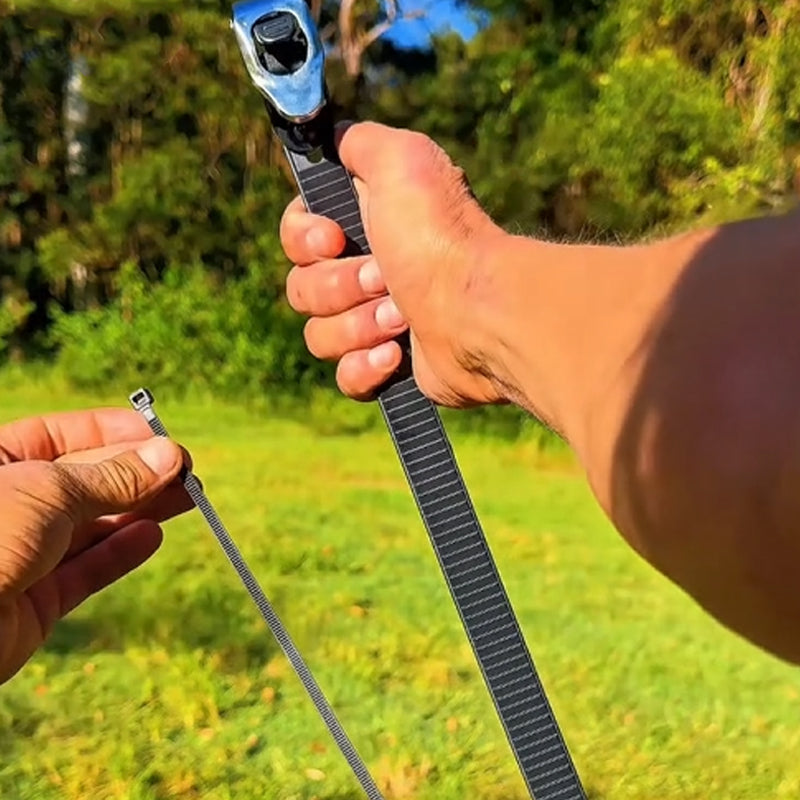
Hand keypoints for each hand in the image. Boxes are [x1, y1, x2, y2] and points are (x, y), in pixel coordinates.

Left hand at [0, 408, 191, 683]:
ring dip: (140, 510)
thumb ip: (113, 477)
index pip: (61, 435)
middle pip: (84, 481)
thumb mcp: (50, 491)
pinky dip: (121, 552)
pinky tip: (153, 534)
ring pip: (91, 525)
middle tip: (187, 472)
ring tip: (187, 498)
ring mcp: (21, 553)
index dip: (112, 433)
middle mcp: (9, 505)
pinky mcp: (35, 601)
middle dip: (137, 474)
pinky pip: (85, 569)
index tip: (160, 437)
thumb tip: (169, 456)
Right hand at [281, 122, 508, 405]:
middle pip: (301, 288)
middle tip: (384, 277)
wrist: (480, 311)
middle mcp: (367, 272)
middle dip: (338, 286)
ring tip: (400, 318)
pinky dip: (365, 367)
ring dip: (356, 326)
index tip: (333, 240)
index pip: (296, 236)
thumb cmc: (441, 236)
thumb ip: (358, 142)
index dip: (303, 240)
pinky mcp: (390, 367)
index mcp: (364, 226)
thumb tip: (333, 139)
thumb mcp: (401, 160)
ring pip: (319, 336)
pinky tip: (397, 355)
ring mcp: (377, 322)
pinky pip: (346, 377)